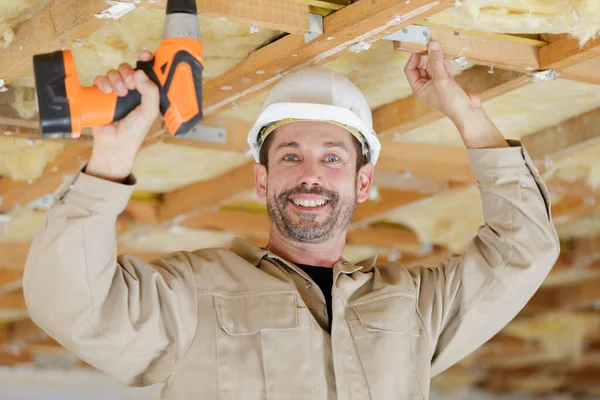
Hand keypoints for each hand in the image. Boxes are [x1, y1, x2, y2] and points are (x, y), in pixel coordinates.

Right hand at [86, 51, 159, 180]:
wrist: (114, 143)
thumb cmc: (135, 131)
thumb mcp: (149, 112)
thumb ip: (150, 92)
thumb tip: (140, 73)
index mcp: (147, 92)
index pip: (148, 71)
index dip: (147, 60)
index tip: (144, 54)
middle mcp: (133, 90)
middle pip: (130, 68)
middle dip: (129, 73)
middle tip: (131, 85)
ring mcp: (117, 91)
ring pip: (115, 72)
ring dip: (117, 79)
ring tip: (119, 93)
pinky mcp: (103, 94)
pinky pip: (102, 79)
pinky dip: (103, 82)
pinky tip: (107, 92)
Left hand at [404, 41, 507, 148]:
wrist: (468, 111)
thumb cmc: (451, 101)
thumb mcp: (441, 79)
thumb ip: (437, 61)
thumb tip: (433, 44)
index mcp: (418, 88)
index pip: (410, 70)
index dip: (414, 58)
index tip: (420, 47)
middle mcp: (426, 86)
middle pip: (421, 66)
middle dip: (426, 56)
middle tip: (431, 44)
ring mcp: (437, 83)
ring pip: (433, 66)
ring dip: (436, 57)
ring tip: (439, 45)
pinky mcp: (448, 81)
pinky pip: (443, 68)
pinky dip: (445, 60)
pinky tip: (447, 52)